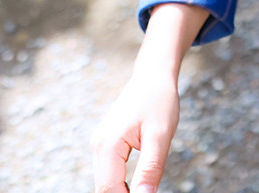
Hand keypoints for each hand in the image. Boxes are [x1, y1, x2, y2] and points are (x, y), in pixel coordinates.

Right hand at [90, 67, 179, 192]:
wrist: (153, 76)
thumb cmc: (159, 101)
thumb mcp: (160, 135)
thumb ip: (151, 168)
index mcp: (108, 145)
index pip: (109, 189)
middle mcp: (98, 146)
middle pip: (104, 188)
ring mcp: (100, 145)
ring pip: (105, 182)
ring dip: (121, 191)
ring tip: (143, 189)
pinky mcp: (107, 144)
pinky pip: (109, 172)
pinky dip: (120, 182)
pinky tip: (136, 185)